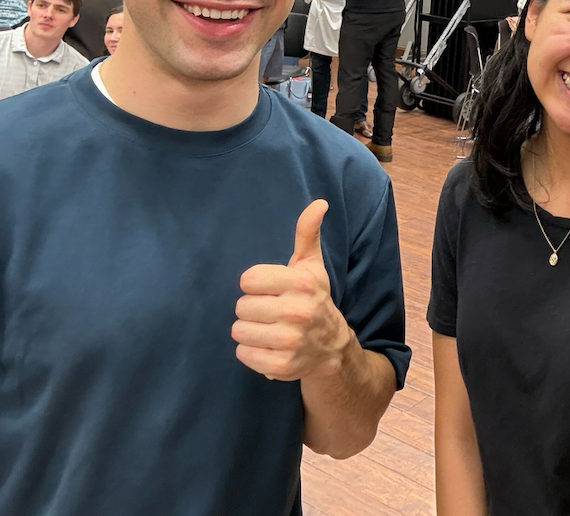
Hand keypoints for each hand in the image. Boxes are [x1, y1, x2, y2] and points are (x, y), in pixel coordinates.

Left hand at [233, 200, 349, 380]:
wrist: (331, 347)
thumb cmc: (313, 299)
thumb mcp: (311, 266)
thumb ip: (308, 233)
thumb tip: (320, 203)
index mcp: (302, 284)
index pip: (248, 280)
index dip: (255, 285)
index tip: (271, 290)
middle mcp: (298, 312)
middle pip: (241, 306)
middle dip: (252, 309)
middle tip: (270, 311)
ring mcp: (290, 341)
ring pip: (239, 331)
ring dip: (249, 330)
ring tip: (267, 329)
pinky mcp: (281, 366)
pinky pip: (243, 354)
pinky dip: (251, 351)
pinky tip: (268, 346)